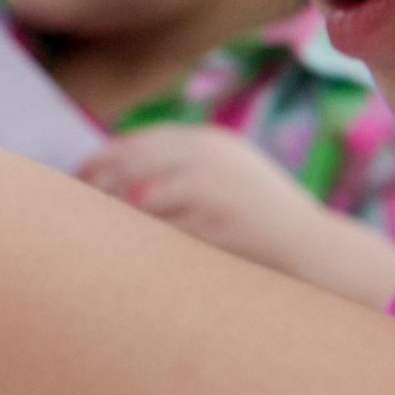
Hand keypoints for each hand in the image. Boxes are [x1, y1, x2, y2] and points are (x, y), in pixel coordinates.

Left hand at [78, 125, 329, 277]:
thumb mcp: (228, 173)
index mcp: (210, 143)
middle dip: (99, 184)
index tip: (79, 175)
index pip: (140, 142)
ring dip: (113, 214)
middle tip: (76, 206)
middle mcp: (210, 160)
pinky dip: (139, 241)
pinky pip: (162, 233)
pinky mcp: (219, 226)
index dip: (103, 158)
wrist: (317, 251)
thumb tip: (118, 176)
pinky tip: (124, 251)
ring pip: (141, 198)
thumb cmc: (261, 219)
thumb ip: (183, 166)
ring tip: (94, 229)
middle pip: (133, 165)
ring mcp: (215, 192)